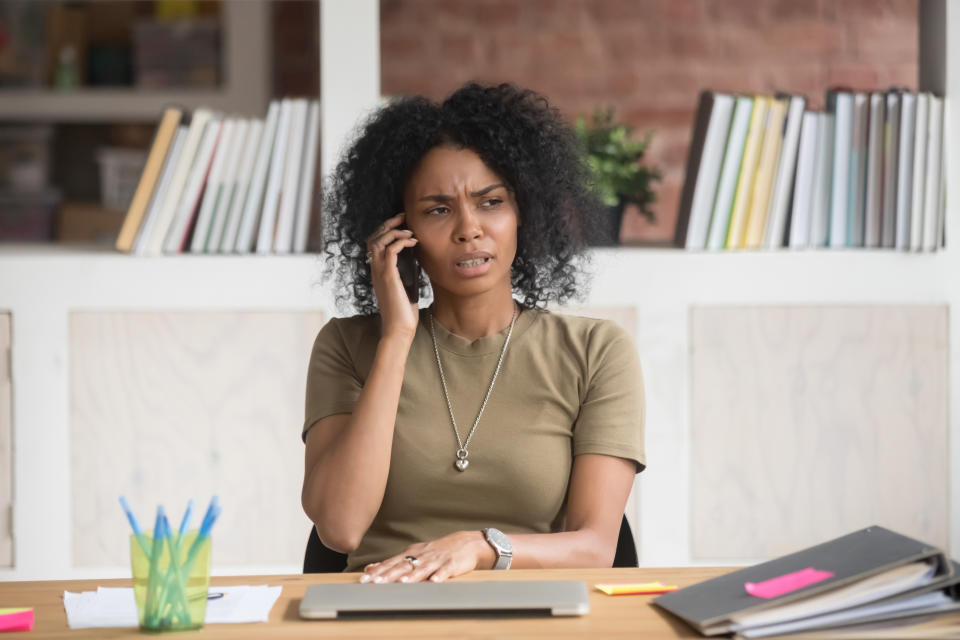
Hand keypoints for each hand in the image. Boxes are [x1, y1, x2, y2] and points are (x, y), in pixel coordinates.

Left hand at [359, 531, 495, 582]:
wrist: (465, 543)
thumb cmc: (437, 551)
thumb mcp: (415, 554)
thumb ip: (393, 562)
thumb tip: (370, 568)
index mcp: (412, 554)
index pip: (392, 562)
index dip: (378, 571)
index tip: (364, 578)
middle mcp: (422, 556)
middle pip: (403, 566)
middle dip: (388, 575)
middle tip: (375, 582)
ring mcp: (436, 560)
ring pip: (422, 569)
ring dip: (411, 576)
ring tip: (401, 582)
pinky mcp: (451, 565)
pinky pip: (444, 571)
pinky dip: (439, 576)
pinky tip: (433, 582)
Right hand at [365, 212, 418, 341]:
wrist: (399, 329)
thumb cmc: (403, 311)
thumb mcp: (405, 286)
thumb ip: (406, 272)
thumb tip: (416, 258)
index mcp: (377, 271)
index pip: (373, 243)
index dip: (385, 230)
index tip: (401, 223)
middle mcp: (374, 270)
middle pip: (373, 238)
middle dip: (388, 224)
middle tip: (403, 216)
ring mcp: (379, 273)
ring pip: (378, 241)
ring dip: (394, 231)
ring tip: (409, 229)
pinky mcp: (388, 277)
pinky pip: (390, 251)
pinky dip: (401, 242)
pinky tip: (413, 242)